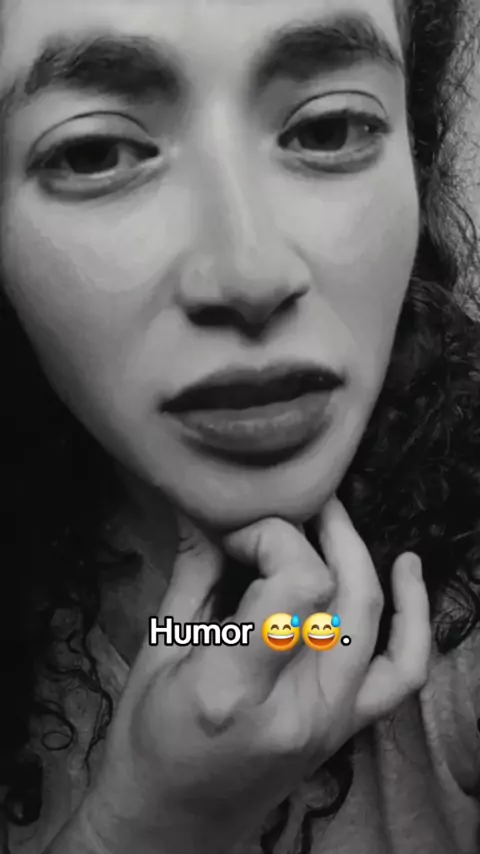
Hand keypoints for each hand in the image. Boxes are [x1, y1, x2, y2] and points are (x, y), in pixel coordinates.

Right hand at [61, 498, 430, 853]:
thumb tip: (208, 511)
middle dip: (319, 534)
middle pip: (340, 595)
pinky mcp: (344, 729)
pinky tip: (406, 569)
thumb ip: (194, 572)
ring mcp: (330, 723)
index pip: (298, 585)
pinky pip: (404, 671)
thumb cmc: (149, 740)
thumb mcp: (157, 649)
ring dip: (360, 556)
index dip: (274, 538)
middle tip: (289, 507)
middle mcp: (295, 708)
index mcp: (233, 688)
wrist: (172, 825)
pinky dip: (415, 618)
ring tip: (333, 518)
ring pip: (375, 621)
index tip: (238, 537)